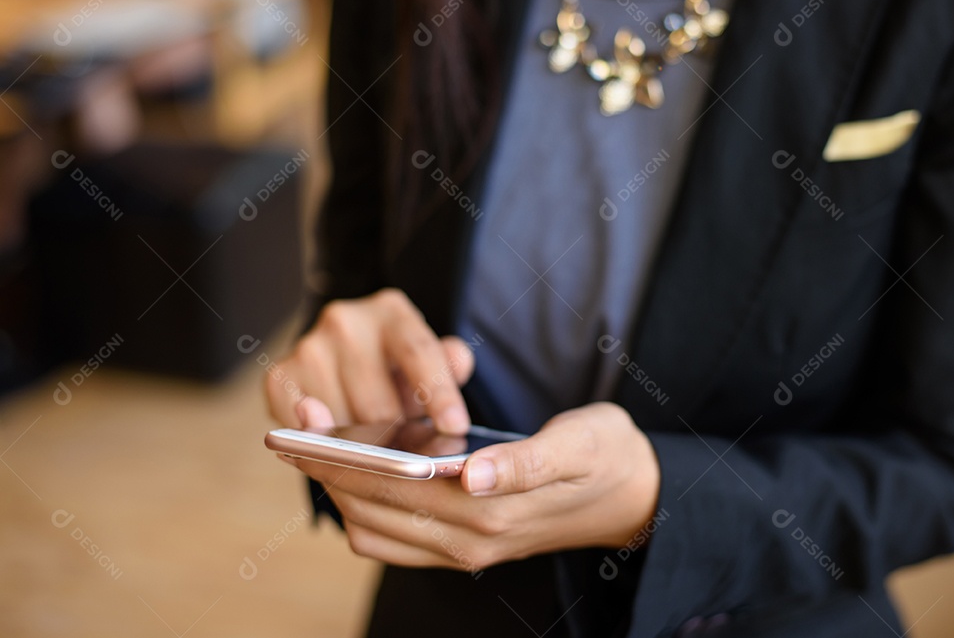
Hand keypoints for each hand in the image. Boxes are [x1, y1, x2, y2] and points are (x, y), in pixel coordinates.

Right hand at [265, 288, 475, 433]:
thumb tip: (458, 361)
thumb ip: (449, 362)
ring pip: (344, 425)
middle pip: (380, 402)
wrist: (343, 362)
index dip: (438, 393)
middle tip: (414, 459)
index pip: (418, 352)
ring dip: (364, 448)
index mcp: (390, 311)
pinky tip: (343, 452)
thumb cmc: (396, 368)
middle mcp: (344, 321)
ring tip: (379, 453)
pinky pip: (308, 431)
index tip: (455, 427)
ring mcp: (307, 348)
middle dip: (400, 437)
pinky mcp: (279, 378)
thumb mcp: (430, 361)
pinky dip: (328, 450)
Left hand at [293, 402, 660, 570]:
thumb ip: (524, 462)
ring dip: (343, 493)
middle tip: (296, 428)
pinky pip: (396, 539)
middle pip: (374, 513)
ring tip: (319, 448)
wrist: (632, 496)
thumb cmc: (603, 457)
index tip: (306, 431)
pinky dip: (367, 510)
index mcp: (490, 514)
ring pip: (377, 532)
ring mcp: (465, 550)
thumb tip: (473, 474)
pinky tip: (362, 472)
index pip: (395, 492)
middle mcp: (470, 542)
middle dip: (328, 473)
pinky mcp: (465, 547)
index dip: (343, 462)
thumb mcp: (577, 445)